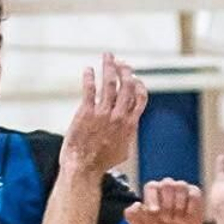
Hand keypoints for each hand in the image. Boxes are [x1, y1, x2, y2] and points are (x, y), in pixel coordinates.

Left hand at [62, 54, 147, 174]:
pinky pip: (89, 90)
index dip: (138, 84)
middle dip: (125, 70)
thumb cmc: (102, 163)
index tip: (134, 77)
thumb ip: (127, 135)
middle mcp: (118, 116)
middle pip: (126, 86)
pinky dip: (89, 77)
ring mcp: (102, 113)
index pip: (139, 97)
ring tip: (107, 56)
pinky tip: (88, 69)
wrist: (84, 168)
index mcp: (129, 124)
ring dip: (109, 67)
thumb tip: (129, 130)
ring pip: (109, 83)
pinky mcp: (86, 112)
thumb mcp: (123, 151)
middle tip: (121, 62)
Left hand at [125, 179, 205, 223]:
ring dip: (178, 205)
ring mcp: (181, 189)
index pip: (151, 186)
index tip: (154, 213)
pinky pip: (193, 194)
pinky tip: (187, 218)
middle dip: (167, 204)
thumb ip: (132, 217)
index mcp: (153, 192)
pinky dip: (190, 207)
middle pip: (167, 184)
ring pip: (181, 185)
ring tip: (177, 219)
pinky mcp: (194, 194)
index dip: (152, 199)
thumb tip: (137, 204)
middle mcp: (167, 187)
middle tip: (166, 219)